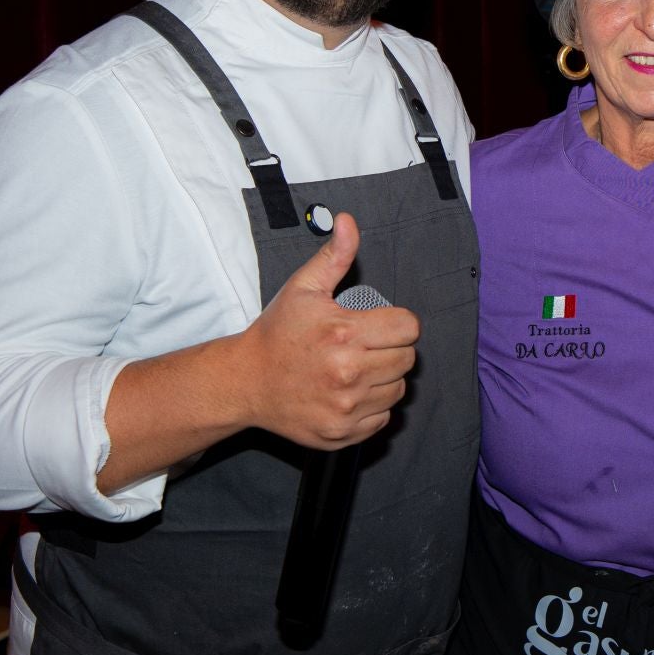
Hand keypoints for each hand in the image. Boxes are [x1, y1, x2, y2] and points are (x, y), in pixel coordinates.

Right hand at [233, 214, 419, 450]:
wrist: (245, 382)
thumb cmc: (276, 333)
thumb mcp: (303, 288)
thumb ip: (334, 256)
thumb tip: (348, 221)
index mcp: (345, 333)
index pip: (408, 328)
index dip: (397, 323)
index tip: (378, 324)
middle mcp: (348, 373)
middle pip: (408, 359)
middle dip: (392, 349)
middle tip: (365, 346)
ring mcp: (346, 407)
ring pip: (398, 389)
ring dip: (384, 378)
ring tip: (357, 369)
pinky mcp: (343, 433)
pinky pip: (383, 418)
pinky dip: (372, 407)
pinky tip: (349, 393)